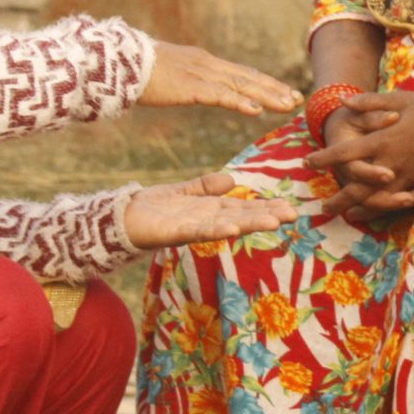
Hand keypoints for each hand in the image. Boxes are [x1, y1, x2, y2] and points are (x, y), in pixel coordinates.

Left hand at [123, 173, 304, 249]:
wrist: (121, 219)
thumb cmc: (153, 208)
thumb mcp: (184, 192)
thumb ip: (205, 186)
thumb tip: (232, 180)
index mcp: (209, 211)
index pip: (242, 208)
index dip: (265, 208)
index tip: (289, 207)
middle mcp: (205, 222)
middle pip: (240, 218)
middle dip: (266, 216)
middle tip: (292, 214)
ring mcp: (191, 229)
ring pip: (225, 226)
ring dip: (249, 225)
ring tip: (273, 222)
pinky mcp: (173, 233)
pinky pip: (197, 231)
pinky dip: (215, 230)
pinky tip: (232, 229)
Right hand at [140, 43, 301, 116]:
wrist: (116, 61)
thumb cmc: (135, 70)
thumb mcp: (167, 74)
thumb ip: (183, 80)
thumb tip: (188, 87)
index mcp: (202, 62)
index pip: (240, 73)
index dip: (264, 83)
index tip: (284, 91)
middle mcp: (207, 65)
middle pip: (248, 78)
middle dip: (274, 89)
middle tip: (296, 99)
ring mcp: (200, 74)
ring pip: (241, 86)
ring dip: (267, 96)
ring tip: (288, 105)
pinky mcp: (189, 86)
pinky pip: (220, 96)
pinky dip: (240, 102)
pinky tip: (256, 110)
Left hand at [307, 90, 413, 220]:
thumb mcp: (398, 99)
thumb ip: (369, 103)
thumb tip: (343, 103)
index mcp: (382, 138)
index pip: (345, 153)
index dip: (324, 159)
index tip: (308, 163)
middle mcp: (391, 160)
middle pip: (357, 185)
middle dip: (338, 198)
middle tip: (323, 207)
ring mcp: (407, 174)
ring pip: (377, 199)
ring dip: (360, 208)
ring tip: (347, 215)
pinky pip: (400, 200)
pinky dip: (387, 208)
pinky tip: (379, 212)